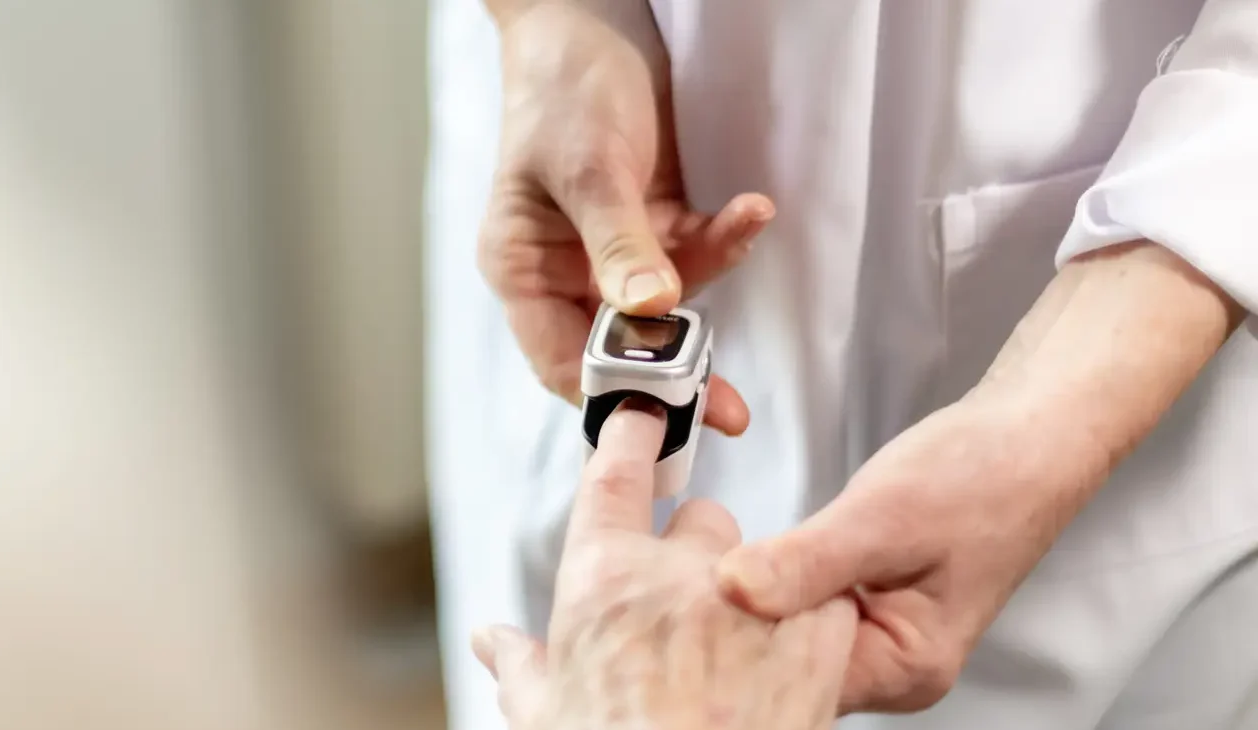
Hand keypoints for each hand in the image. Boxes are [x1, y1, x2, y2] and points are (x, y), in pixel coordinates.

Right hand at [473, 404, 856, 729]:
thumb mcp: (545, 713)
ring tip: (745, 659)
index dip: (627, 437)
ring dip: (760, 593)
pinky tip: (791, 670)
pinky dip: (812, 627)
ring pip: (766, 560)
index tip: (637, 419)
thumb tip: (494, 645)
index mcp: (604, 580)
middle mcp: (679, 574)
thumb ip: (521, 666)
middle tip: (692, 618)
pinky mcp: (817, 632)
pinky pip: (822, 601)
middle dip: (700, 556)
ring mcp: (753, 599)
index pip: (615, 476)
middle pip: (703, 521)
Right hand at [480, 1, 770, 425]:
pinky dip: (726, 238)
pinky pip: (695, 258)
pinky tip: (750, 206)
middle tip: (728, 405)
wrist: (590, 20)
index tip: (669, 404)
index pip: (563, 359)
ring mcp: (610, 253)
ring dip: (712, 281)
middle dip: (676, 367)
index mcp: (522, 268)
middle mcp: (562, 272)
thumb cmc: (561, 90)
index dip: (615, 390)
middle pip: (619, 349)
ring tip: (747, 222)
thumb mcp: (589, 169)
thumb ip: (619, 244)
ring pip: (666, 309)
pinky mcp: (653, 227)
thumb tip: (649, 313)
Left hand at [714, 400, 1094, 711]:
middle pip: (783, 667)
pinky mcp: (860, 604)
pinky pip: (797, 608)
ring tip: (712, 560)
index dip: (739, 640)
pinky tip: (749, 556)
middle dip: (738, 621)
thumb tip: (733, 590)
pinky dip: (772, 582)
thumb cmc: (978, 476)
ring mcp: (874, 638)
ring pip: (783, 636)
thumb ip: (807, 561)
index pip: (795, 683)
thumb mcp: (882, 516)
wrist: (1024, 438)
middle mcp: (888, 668)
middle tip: (691, 572)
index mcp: (903, 669)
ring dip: (752, 598)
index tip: (694, 594)